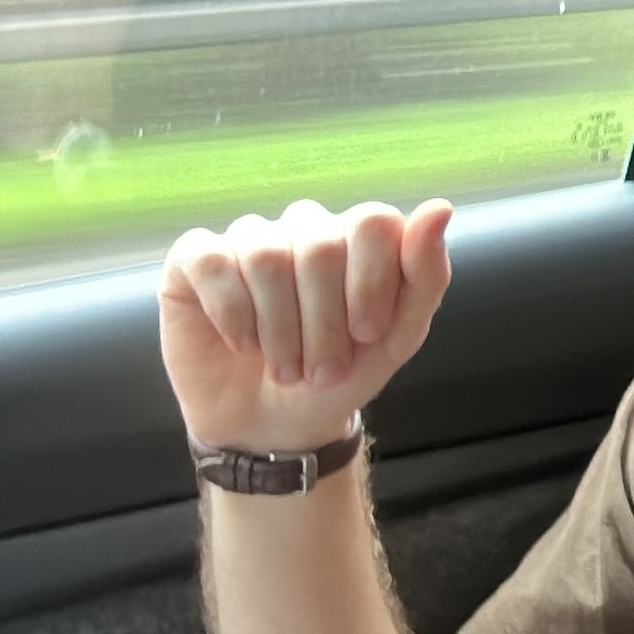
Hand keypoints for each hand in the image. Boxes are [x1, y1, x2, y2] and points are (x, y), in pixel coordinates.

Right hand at [161, 200, 452, 454]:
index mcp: (357, 236)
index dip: (371, 283)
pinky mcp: (195, 260)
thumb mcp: (397, 338)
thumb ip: (425, 275)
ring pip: (265, 255)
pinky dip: (231, 313)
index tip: (367, 334)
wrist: (274, 424)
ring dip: (280, 328)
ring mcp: (248, 239)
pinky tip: (242, 343)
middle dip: (325, 322)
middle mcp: (303, 227)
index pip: (372, 222)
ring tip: (285, 366)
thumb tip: (438, 209)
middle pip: (320, 245)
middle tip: (322, 368)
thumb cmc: (340, 375)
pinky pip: (210, 260)